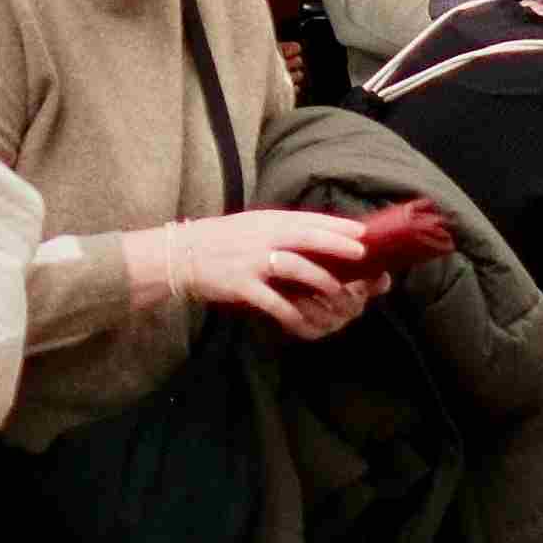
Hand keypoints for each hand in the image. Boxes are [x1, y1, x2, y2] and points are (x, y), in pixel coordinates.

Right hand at [145, 207, 389, 338]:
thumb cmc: (220, 241)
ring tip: (338, 291)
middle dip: (337, 245)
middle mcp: (262, 238)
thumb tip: (315, 236)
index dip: (337, 226)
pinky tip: (303, 322)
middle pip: (307, 238)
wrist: (180, 255)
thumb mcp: (251, 226)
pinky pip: (273, 301)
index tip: (361, 231)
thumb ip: (279, 230)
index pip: (308, 220)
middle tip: (361, 254)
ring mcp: (252, 261)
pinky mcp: (242, 286)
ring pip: (296, 268)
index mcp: (267, 221)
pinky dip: (291, 313)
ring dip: (321, 280)